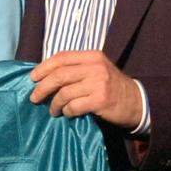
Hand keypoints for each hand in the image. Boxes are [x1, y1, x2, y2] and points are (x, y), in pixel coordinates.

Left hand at [29, 50, 144, 127]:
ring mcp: (99, 83)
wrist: (137, 102)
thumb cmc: (111, 87)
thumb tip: (44, 76)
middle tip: (34, 98)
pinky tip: (68, 114)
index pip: (61, 57)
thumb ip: (76, 69)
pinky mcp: (100, 100)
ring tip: (53, 110)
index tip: (32, 78)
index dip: (43, 68)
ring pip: (64, 93)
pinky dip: (67, 112)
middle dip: (42, 87)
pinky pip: (74, 106)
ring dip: (54, 104)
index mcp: (92, 56)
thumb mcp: (96, 70)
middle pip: (59, 75)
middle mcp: (95, 67)